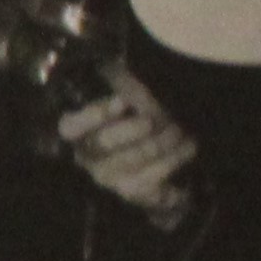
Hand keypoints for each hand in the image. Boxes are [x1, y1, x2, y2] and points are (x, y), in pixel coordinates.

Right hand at [57, 74, 198, 223]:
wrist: (160, 168)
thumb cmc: (139, 123)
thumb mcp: (128, 100)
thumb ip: (124, 86)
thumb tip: (124, 68)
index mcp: (80, 133)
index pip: (71, 127)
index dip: (94, 115)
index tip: (122, 102)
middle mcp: (88, 158)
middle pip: (104, 143)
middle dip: (134, 129)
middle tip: (159, 119)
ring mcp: (110, 178)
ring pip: (136, 158)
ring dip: (163, 142)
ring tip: (182, 131)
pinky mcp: (134, 192)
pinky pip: (155, 176)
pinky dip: (176, 158)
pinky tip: (188, 146)